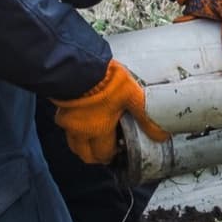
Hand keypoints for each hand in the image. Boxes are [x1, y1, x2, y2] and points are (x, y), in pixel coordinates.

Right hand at [50, 59, 168, 164]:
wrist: (80, 66)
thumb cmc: (105, 80)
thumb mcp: (132, 96)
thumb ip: (145, 115)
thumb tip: (160, 134)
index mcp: (99, 130)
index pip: (103, 155)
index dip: (111, 156)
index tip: (118, 151)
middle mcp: (80, 131)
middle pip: (84, 154)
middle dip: (96, 155)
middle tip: (107, 148)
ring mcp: (68, 121)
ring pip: (73, 142)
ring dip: (83, 143)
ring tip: (95, 135)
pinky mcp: (61, 109)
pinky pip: (66, 126)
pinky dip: (74, 127)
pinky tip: (84, 117)